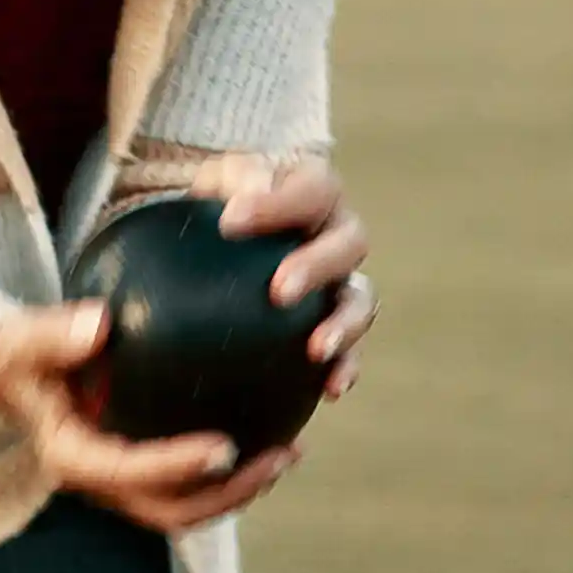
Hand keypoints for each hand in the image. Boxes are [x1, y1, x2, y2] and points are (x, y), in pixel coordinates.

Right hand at [0, 303, 295, 532]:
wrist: (11, 378)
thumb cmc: (18, 355)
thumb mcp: (21, 339)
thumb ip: (54, 334)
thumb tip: (102, 324)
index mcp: (70, 457)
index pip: (129, 473)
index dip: (179, 466)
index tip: (227, 446)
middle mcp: (99, 483)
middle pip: (172, 510)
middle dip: (229, 495)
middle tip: (279, 457)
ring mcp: (123, 485)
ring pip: (189, 508)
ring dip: (241, 491)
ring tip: (288, 453)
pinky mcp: (141, 474)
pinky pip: (192, 487)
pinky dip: (232, 474)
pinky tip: (271, 437)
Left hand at [194, 152, 375, 404]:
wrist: (225, 235)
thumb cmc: (214, 202)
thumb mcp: (212, 182)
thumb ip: (220, 183)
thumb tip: (232, 210)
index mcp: (314, 188)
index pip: (311, 188)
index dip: (280, 204)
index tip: (230, 222)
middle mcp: (339, 231)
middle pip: (349, 244)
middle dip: (318, 267)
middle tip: (279, 292)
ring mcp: (344, 279)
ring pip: (360, 299)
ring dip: (344, 324)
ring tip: (317, 349)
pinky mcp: (337, 321)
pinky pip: (351, 346)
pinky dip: (346, 366)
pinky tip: (329, 390)